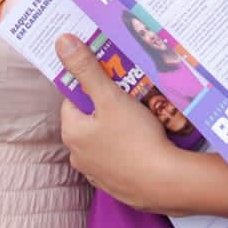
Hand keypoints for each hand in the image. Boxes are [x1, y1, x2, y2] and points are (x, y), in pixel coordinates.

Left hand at [56, 34, 187, 213]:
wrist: (166, 183)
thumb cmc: (136, 138)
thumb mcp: (110, 96)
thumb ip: (86, 69)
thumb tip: (61, 41)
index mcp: (72, 132)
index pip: (74, 100)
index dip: (92, 86)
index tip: (111, 79)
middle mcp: (78, 155)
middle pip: (90, 120)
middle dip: (108, 107)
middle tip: (132, 95)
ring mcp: (98, 174)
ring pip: (106, 140)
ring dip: (120, 128)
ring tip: (144, 117)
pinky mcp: (117, 186)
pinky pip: (120, 159)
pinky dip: (130, 150)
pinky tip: (148, 143)